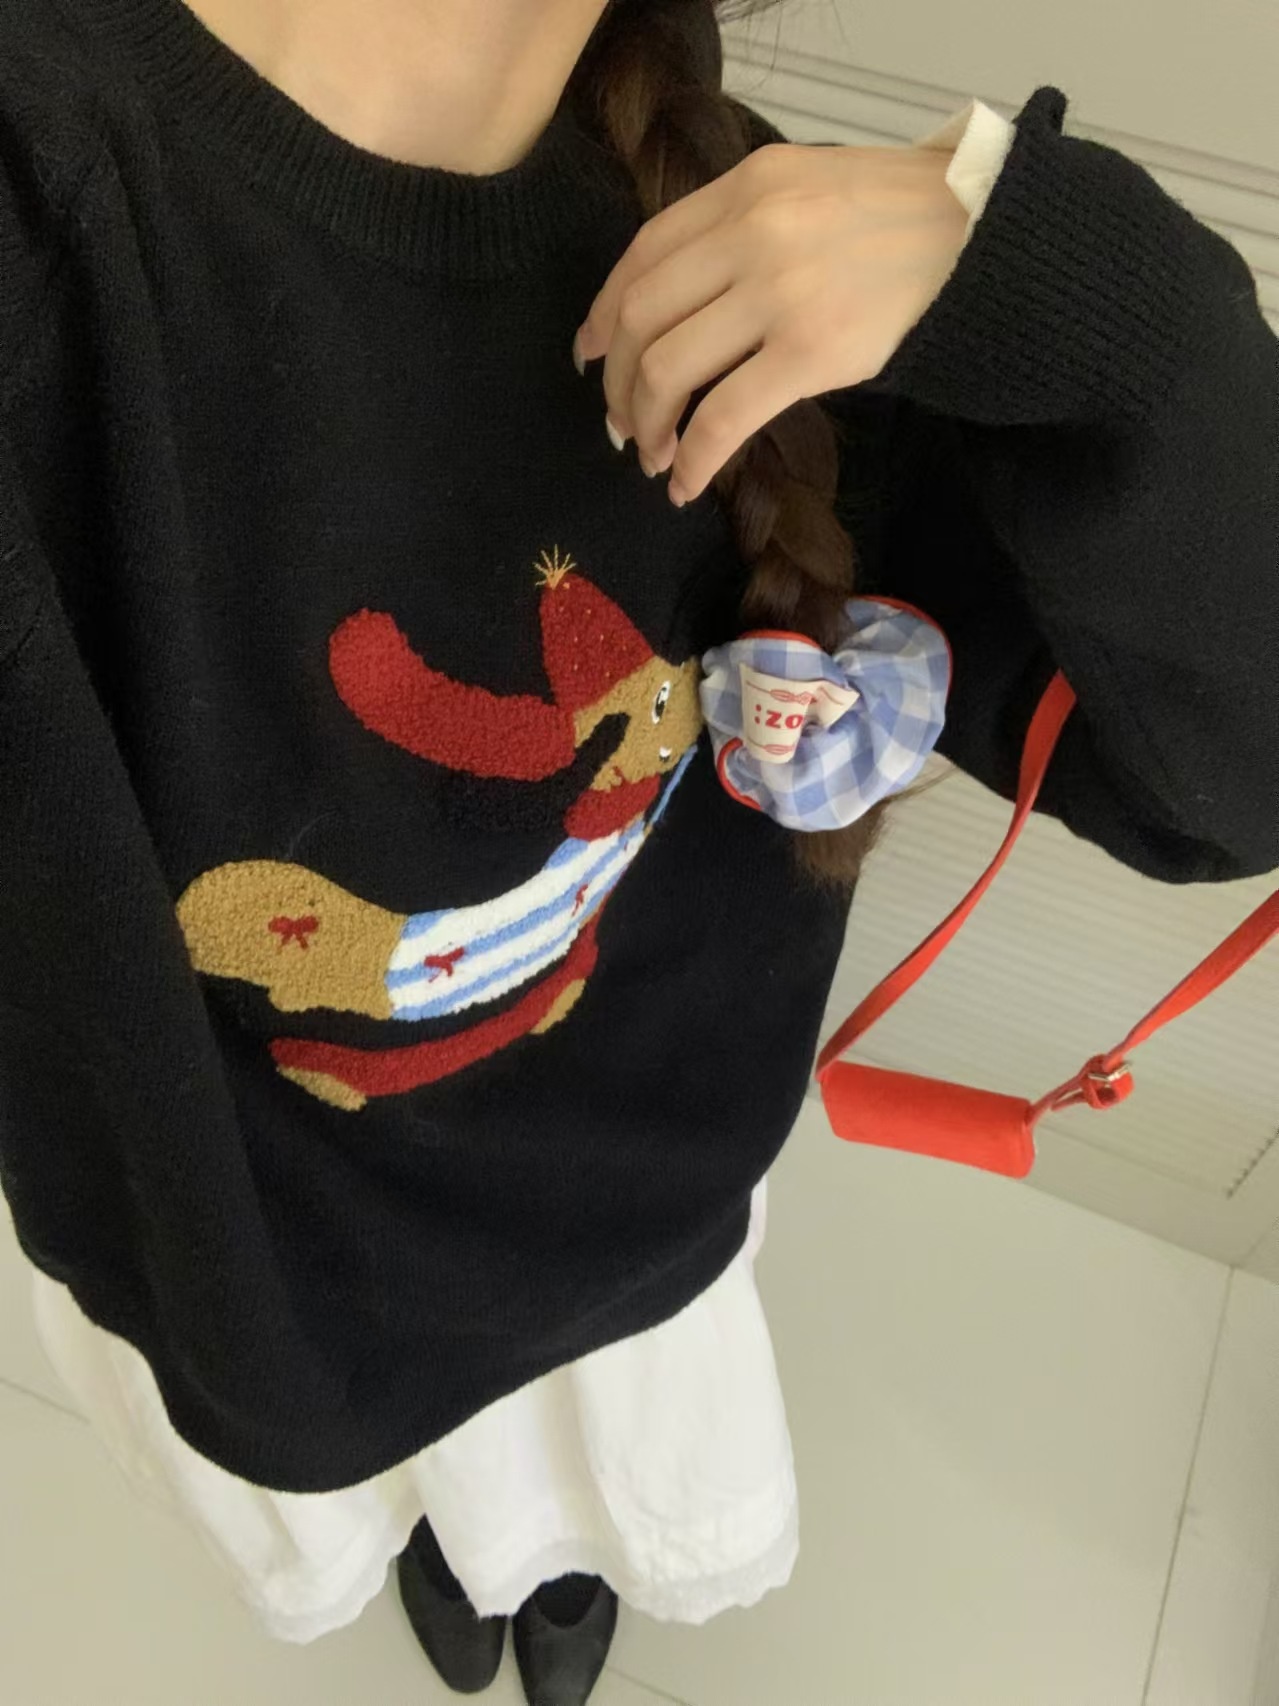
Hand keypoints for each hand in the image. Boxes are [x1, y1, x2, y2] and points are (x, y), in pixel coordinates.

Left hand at [573, 141, 969, 505]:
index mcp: (745, 187)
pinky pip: (723, 417)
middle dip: (617, 381)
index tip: (590, 353)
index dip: (603, 312)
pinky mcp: (811, 350)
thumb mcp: (811, 191)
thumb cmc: (905, 223)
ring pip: (668, 368)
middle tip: (621, 423)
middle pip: (640, 316)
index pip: (642, 254)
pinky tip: (686, 482)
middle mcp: (751, 231)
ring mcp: (779, 291)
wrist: (990, 236)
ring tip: (652, 456)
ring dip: (646, 424)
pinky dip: (692, 458)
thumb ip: (745, 228)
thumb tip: (684, 303)